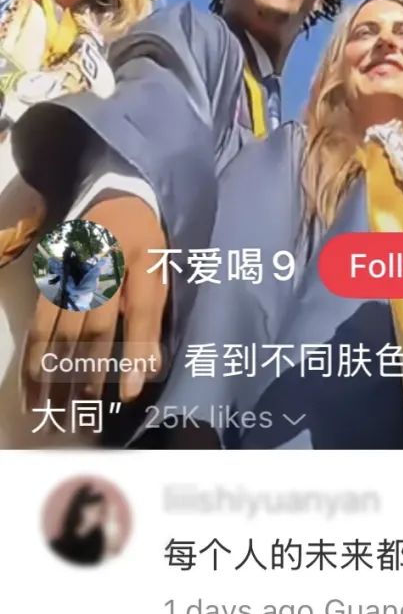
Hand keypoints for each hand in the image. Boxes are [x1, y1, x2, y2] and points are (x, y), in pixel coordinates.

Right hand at [21, 194, 169, 419]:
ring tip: (52, 411)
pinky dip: (32, 358)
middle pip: (92, 323)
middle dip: (88, 370)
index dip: (134, 351)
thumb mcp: (160, 273)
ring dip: (53, 373)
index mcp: (140, 257)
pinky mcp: (48, 279)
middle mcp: (101, 262)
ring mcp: (70, 269)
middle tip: (85, 410)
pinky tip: (31, 387)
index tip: (129, 393)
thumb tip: (150, 370)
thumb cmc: (144, 246)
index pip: (138, 309)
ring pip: (58, 327)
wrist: (116, 202)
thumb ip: (153, 319)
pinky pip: (37, 323)